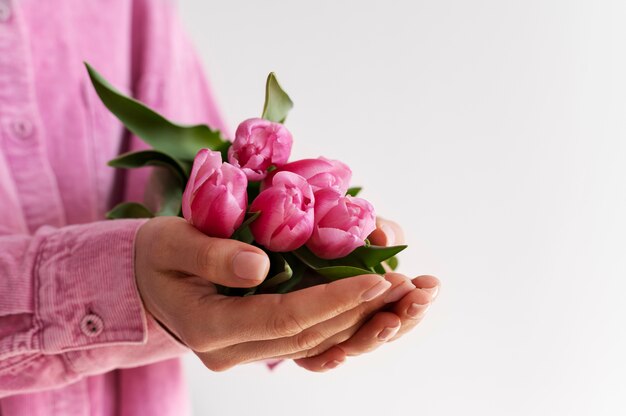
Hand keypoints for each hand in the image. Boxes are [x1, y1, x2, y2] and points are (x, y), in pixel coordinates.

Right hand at [134, 217, 414, 370]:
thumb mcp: (170, 242)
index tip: (378, 278)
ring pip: (317, 344)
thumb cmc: (153, 256)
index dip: (334, 299)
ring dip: (365, 322)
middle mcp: (235, 349)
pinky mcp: (261, 340)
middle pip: (311, 336)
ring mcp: (249, 350)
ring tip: (408, 300)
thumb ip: (210, 254)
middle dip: (363, 311)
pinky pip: (311, 340)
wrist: (140, 284)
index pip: (284, 318)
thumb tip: (260, 265)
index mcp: (211, 327)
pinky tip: (379, 313)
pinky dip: (347, 325)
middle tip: (409, 287)